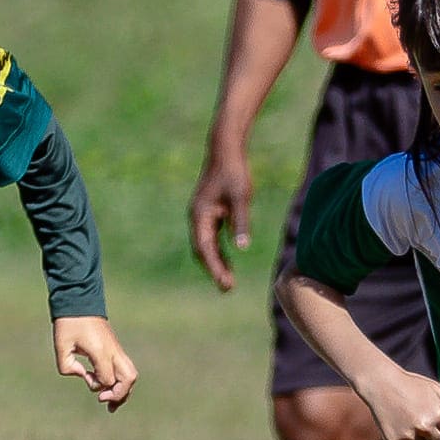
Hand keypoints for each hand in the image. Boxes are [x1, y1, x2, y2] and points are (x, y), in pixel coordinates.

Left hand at [53, 316, 138, 410]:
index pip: (107, 379)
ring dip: (123, 389)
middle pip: (128, 379)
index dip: (97, 385)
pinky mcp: (115, 348)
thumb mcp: (61, 345)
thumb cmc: (69, 322)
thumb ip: (67, 366)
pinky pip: (125, 369)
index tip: (86, 377)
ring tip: (112, 402)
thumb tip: (82, 375)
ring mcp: (117, 349)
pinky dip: (121, 381)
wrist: (80, 301)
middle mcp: (113, 351)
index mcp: (101, 351)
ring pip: (131, 375)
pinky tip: (110, 387)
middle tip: (106, 402)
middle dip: (119, 394)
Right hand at [189, 154, 253, 291]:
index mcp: (200, 215)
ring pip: (206, 246)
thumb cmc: (234, 172)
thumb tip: (242, 248)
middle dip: (214, 270)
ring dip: (216, 262)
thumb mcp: (241, 198)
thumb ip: (241, 223)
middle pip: (202, 251)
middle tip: (227, 289)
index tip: (225, 284)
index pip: (205, 249)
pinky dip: (218, 251)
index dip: (215, 268)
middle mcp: (197, 218)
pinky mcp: (209, 212)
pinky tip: (229, 260)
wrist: (226, 151)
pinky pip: (211, 237)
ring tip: (228, 281)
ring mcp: (202, 215)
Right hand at [360, 372, 439, 439]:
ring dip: (419, 436)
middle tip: (422, 417)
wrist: (381, 384)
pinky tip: (399, 421)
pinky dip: (404, 437)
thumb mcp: (438, 390)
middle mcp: (425, 427)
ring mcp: (409, 435)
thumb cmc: (412, 386)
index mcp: (439, 414)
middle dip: (435, 434)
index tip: (435, 414)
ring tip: (409, 417)